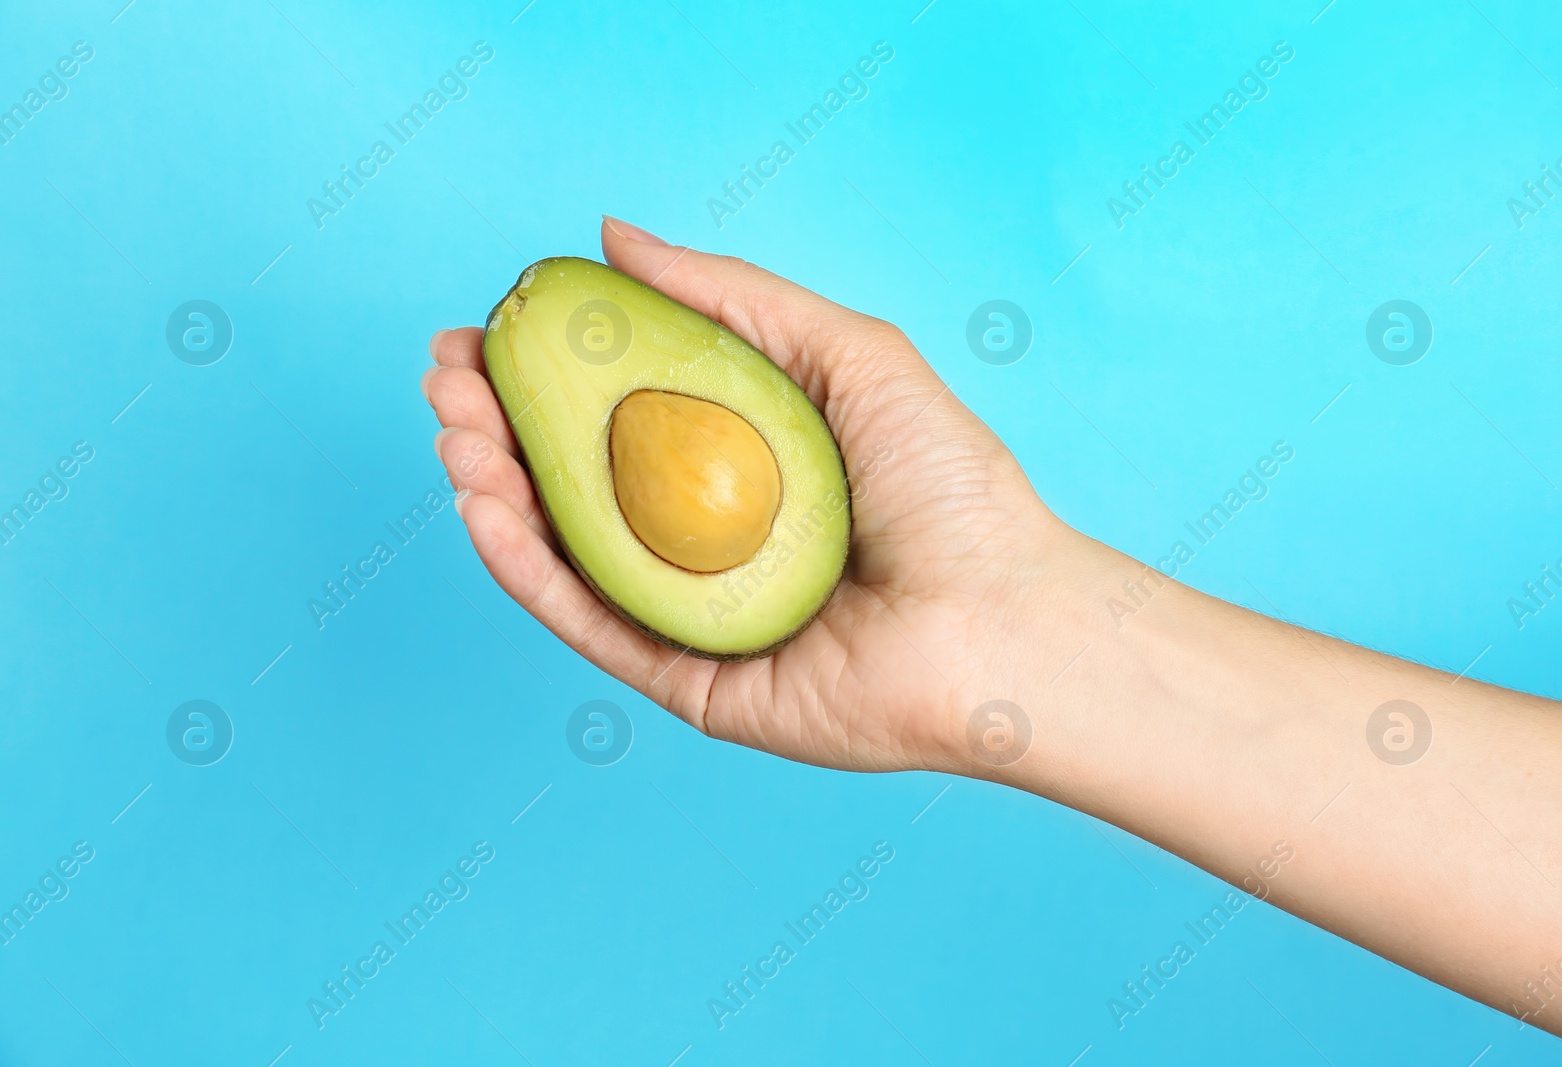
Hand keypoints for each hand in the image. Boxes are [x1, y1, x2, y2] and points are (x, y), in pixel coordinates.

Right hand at [422, 217, 1084, 774]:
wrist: (1003, 618)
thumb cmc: (949, 486)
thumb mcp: (844, 354)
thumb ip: (730, 296)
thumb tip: (610, 235)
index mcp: (740, 469)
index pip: (617, 417)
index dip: (542, 375)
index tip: (484, 331)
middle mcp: (708, 544)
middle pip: (576, 484)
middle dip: (499, 428)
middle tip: (445, 378)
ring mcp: (695, 618)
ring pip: (568, 556)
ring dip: (494, 492)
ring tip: (453, 431)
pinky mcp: (691, 685)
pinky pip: (594, 626)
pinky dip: (531, 571)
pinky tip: (488, 509)